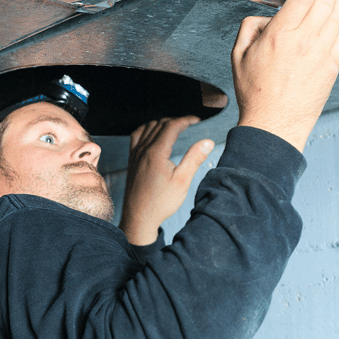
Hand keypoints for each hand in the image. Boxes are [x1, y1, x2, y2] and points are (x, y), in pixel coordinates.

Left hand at [119, 117, 213, 244]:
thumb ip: (194, 158)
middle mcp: (143, 150)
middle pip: (160, 124)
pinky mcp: (131, 160)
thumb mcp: (183, 181)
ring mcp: (135, 154)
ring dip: (162, 123)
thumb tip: (207, 141)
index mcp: (156, 152)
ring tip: (174, 128)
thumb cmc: (160, 202)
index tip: (197, 120)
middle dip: (176, 121)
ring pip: (147, 128)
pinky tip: (152, 135)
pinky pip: (136, 136)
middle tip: (189, 125)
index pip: (172, 126)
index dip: (186, 120)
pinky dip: (146, 129)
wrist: (138, 218)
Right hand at [231, 0, 338, 152]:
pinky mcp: (331, 67)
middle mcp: (304, 41)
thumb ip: (249, 28)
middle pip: (326, 1)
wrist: (273, 124)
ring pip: (338, 16)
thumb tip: (264, 17)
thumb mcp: (238, 55)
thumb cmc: (256, 94)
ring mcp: (321, 54)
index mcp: (279, 35)